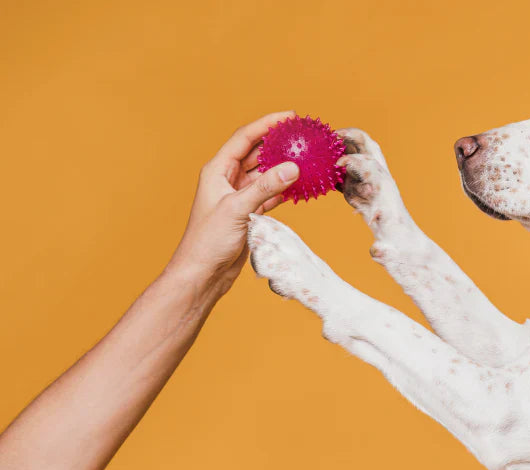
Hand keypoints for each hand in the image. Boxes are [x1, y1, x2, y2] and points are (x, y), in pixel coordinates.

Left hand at [166, 111, 300, 294]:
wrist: (203, 273)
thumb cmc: (208, 241)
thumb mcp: (237, 209)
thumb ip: (266, 187)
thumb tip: (293, 168)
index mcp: (217, 171)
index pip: (245, 138)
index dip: (267, 124)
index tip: (289, 117)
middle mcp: (227, 180)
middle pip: (257, 153)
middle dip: (279, 143)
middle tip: (302, 136)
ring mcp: (239, 197)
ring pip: (266, 174)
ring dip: (284, 167)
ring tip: (307, 157)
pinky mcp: (248, 213)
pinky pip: (270, 194)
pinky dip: (285, 189)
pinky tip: (301, 185)